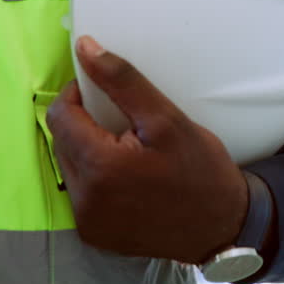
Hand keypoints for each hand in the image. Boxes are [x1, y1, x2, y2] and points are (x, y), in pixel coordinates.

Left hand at [45, 36, 247, 264]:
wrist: (223, 226)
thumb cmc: (201, 171)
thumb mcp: (167, 119)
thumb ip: (122, 82)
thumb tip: (85, 48)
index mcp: (100, 167)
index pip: (60, 116)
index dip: (78, 97)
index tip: (104, 96)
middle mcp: (85, 200)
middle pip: (62, 142)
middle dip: (85, 127)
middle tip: (124, 127)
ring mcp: (88, 222)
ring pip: (70, 168)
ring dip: (89, 153)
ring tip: (128, 154)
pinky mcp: (94, 235)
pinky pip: (81, 195)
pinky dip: (97, 181)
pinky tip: (127, 181)